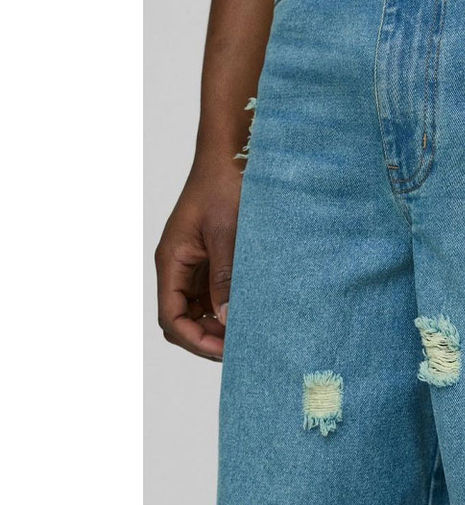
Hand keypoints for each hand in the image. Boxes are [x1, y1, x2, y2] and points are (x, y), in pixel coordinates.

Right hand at [155, 166, 241, 360]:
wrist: (234, 154)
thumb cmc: (226, 185)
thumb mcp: (227, 233)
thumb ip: (224, 277)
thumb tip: (225, 319)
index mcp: (173, 261)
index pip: (171, 317)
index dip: (195, 339)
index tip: (226, 351)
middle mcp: (180, 267)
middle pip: (182, 319)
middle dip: (207, 339)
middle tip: (242, 349)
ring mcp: (196, 264)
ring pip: (200, 310)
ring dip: (220, 326)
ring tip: (250, 335)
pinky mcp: (213, 259)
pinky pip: (216, 293)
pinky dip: (229, 308)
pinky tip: (252, 312)